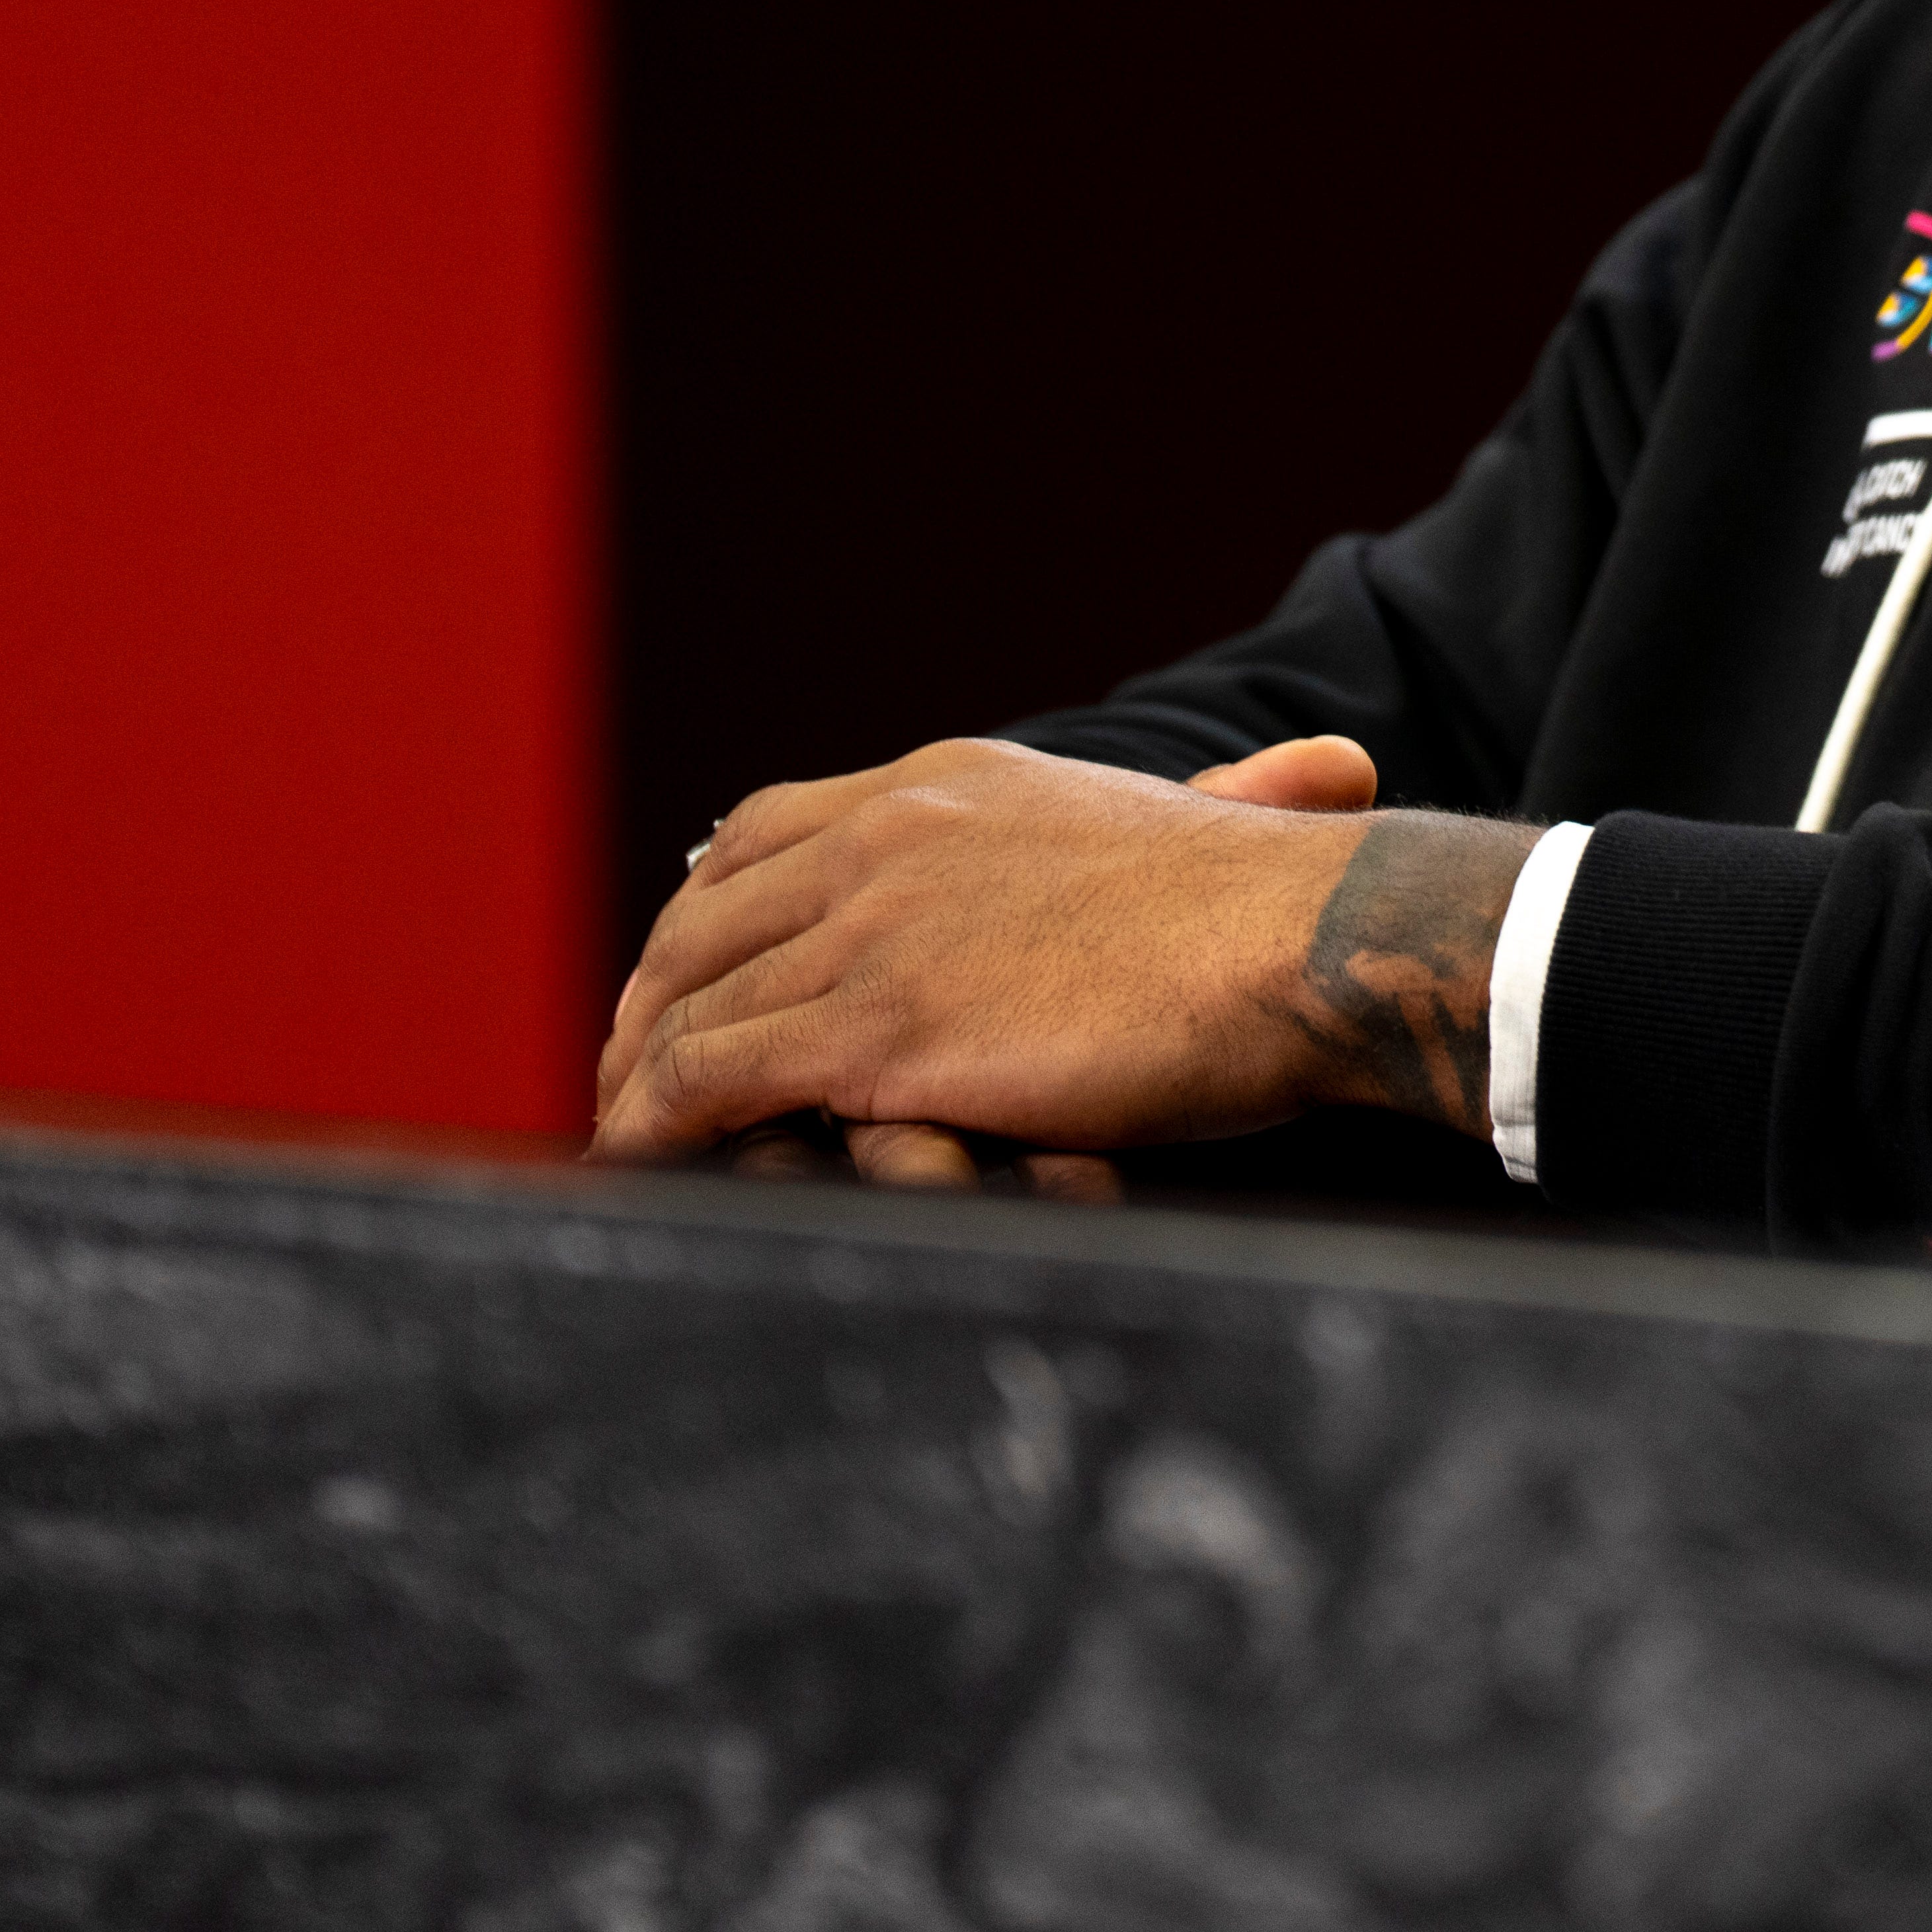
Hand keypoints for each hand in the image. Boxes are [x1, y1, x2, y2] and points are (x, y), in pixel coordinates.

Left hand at [591, 733, 1532, 1172]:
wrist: (1299, 941)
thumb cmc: (1268, 914)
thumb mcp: (1185, 827)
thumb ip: (1170, 819)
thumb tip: (1308, 774)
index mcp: (950, 786)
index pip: (765, 835)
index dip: (706, 915)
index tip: (688, 977)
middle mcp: (889, 836)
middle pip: (702, 918)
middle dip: (647, 1001)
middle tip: (630, 1071)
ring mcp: (874, 928)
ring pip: (687, 1003)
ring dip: (635, 1074)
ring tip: (623, 1133)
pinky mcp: (877, 1027)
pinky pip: (708, 1075)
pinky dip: (653, 1120)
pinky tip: (642, 1157)